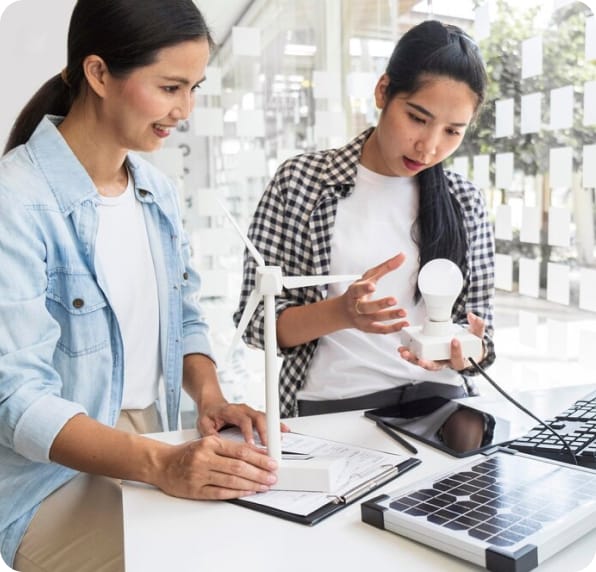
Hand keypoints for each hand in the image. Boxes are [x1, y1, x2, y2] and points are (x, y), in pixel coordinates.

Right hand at [155, 435, 277, 499]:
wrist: (162, 464)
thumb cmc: (187, 453)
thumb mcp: (208, 443)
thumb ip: (230, 448)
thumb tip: (256, 454)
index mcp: (210, 443)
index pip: (240, 450)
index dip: (259, 458)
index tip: (271, 462)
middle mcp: (204, 458)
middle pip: (238, 466)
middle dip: (259, 472)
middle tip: (272, 476)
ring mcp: (199, 475)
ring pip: (231, 480)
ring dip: (251, 484)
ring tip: (264, 485)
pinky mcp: (195, 490)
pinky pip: (220, 493)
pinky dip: (237, 493)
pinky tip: (248, 492)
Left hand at [198, 400, 289, 446]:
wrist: (212, 405)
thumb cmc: (209, 415)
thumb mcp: (203, 424)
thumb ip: (209, 434)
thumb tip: (217, 446)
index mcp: (230, 411)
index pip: (242, 420)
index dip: (248, 432)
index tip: (251, 444)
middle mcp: (243, 409)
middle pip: (257, 417)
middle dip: (264, 431)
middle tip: (268, 445)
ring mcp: (250, 411)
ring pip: (264, 417)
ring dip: (273, 428)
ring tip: (280, 440)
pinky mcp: (255, 415)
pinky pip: (267, 418)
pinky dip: (276, 425)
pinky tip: (284, 430)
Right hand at [341, 253, 408, 333]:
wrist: (343, 311)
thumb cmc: (356, 292)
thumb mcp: (368, 277)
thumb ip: (385, 267)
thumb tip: (401, 256)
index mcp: (354, 292)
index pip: (357, 290)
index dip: (364, 289)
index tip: (372, 286)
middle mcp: (356, 307)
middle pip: (366, 307)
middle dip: (380, 304)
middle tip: (393, 300)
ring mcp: (361, 319)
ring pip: (375, 319)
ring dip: (390, 316)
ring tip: (403, 312)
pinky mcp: (368, 328)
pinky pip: (380, 330)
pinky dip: (393, 328)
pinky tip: (403, 324)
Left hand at [398, 312, 484, 371]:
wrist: (464, 349)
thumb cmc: (469, 345)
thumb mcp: (476, 335)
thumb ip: (478, 325)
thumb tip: (472, 316)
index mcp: (459, 360)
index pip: (458, 360)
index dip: (456, 352)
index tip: (455, 341)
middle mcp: (445, 362)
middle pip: (436, 367)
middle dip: (427, 364)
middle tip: (421, 360)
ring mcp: (435, 360)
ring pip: (423, 363)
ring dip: (413, 359)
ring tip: (405, 353)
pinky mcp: (427, 355)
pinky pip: (417, 358)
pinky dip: (410, 355)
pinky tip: (402, 349)